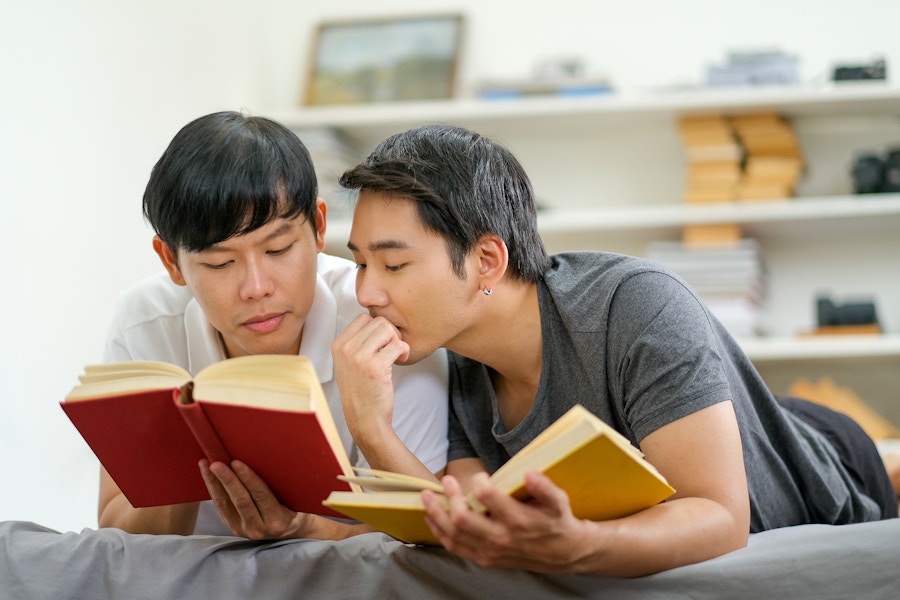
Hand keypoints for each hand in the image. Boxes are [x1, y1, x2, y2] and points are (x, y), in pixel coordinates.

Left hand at [199, 459, 314, 539]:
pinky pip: (221, 508)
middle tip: (216, 463)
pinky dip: (214, 491)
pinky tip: (208, 477)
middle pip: (240, 501)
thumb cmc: (295, 509)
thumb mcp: (294, 500)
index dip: (248, 478)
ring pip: (226, 505)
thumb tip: (265, 460)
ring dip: (214, 483)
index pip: (261, 496)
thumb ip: (280, 488)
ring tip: (205, 466)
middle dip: (226, 480)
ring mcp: (244, 531)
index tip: (237, 463)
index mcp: (277, 520)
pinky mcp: (233, 529)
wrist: (291, 534)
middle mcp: (259, 528)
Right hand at [331, 313, 406, 441]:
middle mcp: (345, 349)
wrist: (365, 419)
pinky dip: (404, 351)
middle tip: (391, 349)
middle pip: (378, 321)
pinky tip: (401, 360)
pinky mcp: (376, 367)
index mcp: (338, 345)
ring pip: (388, 329)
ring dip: (397, 341)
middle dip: (390, 333)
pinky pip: (398, 345)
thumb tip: (377, 321)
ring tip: (396, 355)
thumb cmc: (361, 391)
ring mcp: (359, 357)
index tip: (381, 343)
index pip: (363, 317)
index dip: (377, 327)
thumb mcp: (349, 363)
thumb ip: (357, 342)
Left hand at [422, 471, 588, 571]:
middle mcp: (501, 538)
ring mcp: (490, 551)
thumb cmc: (557, 521)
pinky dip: (440, 532)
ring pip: (454, 534)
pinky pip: (456, 547)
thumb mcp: (558, 500)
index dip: (478, 482)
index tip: (480, 476)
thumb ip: (544, 486)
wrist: (563, 553)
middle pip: (462, 518)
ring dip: (437, 514)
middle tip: (446, 480)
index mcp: (518, 519)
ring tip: (427, 497)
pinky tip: (432, 518)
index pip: (486, 497)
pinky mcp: (484, 559)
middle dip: (450, 496)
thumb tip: (529, 472)